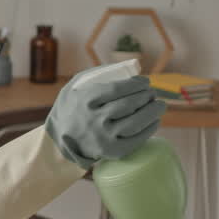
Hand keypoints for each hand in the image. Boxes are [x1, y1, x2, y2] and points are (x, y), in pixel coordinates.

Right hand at [44, 72, 165, 167]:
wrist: (59, 136)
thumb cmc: (74, 105)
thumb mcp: (77, 84)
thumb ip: (101, 73)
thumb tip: (134, 67)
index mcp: (86, 100)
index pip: (118, 89)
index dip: (136, 84)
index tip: (145, 82)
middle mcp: (94, 119)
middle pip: (130, 105)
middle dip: (147, 96)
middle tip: (153, 93)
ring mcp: (104, 137)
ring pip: (136, 122)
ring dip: (153, 112)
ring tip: (160, 105)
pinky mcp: (111, 151)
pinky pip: (136, 139)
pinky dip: (150, 129)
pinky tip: (154, 121)